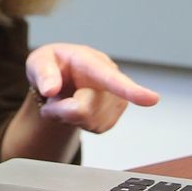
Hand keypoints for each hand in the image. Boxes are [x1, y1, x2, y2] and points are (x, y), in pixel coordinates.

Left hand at [24, 42, 159, 133]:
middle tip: (51, 97)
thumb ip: (42, 72)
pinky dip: (76, 123)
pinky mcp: (113, 116)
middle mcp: (110, 78)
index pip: (112, 78)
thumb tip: (51, 90)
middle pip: (85, 109)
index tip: (153, 99)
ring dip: (67, 116)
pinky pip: (93, 129)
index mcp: (91, 61)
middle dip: (62, 109)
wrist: (60, 78)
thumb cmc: (51, 65)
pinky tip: (74, 109)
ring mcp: (115, 99)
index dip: (132, 90)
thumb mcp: (38, 61)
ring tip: (65, 99)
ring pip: (89, 122)